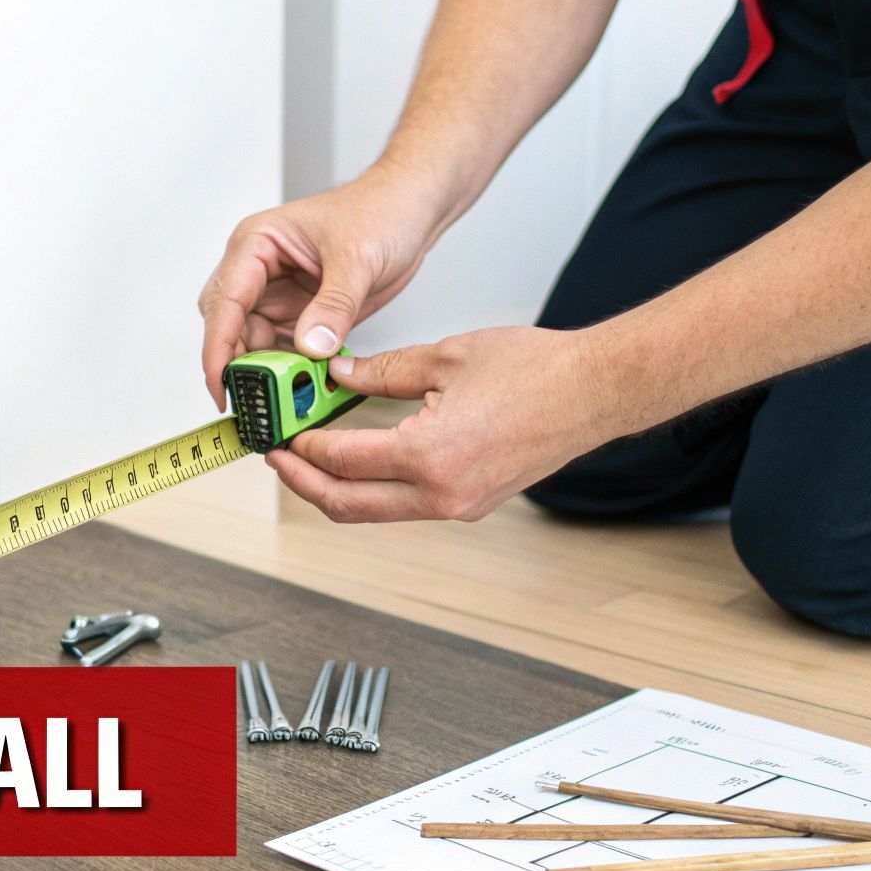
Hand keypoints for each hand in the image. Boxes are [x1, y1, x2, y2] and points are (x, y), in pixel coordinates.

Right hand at [197, 165, 452, 408]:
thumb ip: (334, 305)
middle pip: (227, 326)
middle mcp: (258, 270)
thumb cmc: (380, 209)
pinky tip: (304, 384)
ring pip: (252, 343)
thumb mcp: (358, 257)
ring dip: (266, 370)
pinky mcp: (299, 313)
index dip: (217, 347)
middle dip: (237, 363)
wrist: (410, 209)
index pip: (224, 301)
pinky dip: (289, 369)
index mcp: (257, 243)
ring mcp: (276, 293)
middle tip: (254, 398)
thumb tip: (310, 347)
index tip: (221, 384)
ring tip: (284, 397)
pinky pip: (282, 349)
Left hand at [265, 327, 630, 521]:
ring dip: (334, 490)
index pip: (341, 460)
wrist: (595, 392)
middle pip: (345, 504)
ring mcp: (457, 506)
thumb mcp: (444, 357)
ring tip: (307, 460)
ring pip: (373, 512)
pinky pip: (403, 506)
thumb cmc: (536, 370)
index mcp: (429, 456)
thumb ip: (381, 372)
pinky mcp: (469, 505)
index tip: (282, 429)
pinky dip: (371, 489)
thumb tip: (337, 375)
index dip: (301, 445)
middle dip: (302, 482)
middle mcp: (441, 493)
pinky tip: (357, 461)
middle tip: (276, 457)